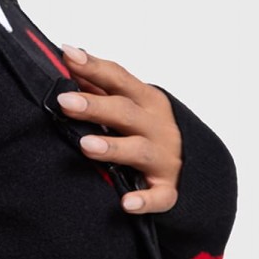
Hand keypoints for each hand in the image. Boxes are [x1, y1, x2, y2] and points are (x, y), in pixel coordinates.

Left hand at [57, 45, 182, 214]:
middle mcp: (158, 127)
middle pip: (125, 112)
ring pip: (139, 151)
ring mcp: (164, 158)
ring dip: (113, 147)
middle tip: (65, 102)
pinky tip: (125, 203)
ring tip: (86, 144)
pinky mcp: (167, 189)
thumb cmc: (149, 129)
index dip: (94, 66)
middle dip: (95, 106)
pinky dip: (144, 200)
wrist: (194, 165)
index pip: (119, 78)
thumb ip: (100, 86)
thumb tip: (67, 58)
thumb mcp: (131, 104)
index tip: (67, 55)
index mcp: (147, 100)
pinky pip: (159, 196)